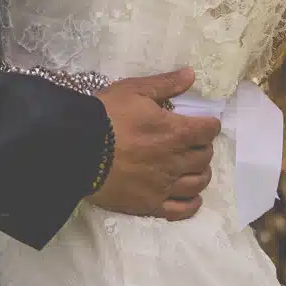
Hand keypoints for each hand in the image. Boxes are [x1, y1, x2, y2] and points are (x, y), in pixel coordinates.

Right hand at [88, 68, 220, 220]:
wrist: (76, 149)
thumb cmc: (105, 115)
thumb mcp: (133, 90)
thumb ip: (165, 84)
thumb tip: (191, 75)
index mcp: (175, 131)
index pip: (208, 130)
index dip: (209, 124)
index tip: (203, 123)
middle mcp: (175, 160)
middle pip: (205, 156)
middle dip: (203, 147)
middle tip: (193, 142)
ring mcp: (164, 185)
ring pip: (198, 183)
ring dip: (201, 173)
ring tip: (193, 167)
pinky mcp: (150, 204)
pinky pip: (181, 210)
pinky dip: (192, 204)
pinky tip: (192, 197)